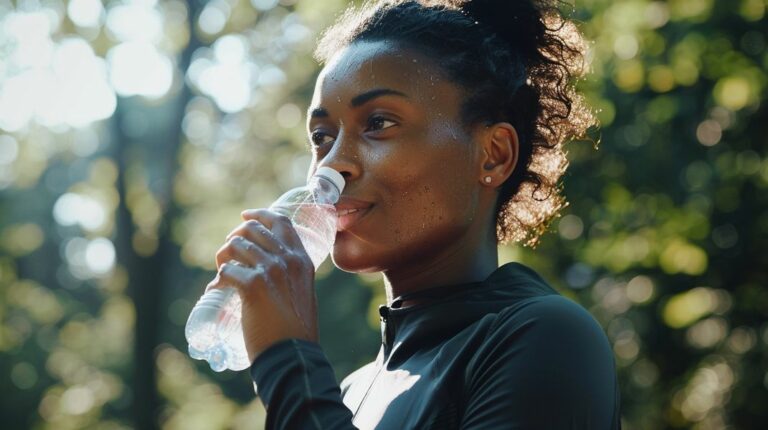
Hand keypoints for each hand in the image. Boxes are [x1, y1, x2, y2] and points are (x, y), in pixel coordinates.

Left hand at [207, 209, 317, 362]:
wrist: (292, 355)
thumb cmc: (296, 332)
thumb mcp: (302, 294)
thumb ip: (291, 277)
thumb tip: (267, 270)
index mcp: (302, 260)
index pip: (281, 221)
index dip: (260, 215)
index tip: (246, 216)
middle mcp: (288, 259)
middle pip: (253, 229)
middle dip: (235, 238)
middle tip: (228, 255)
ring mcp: (271, 270)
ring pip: (235, 245)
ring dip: (223, 257)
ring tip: (221, 273)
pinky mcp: (253, 286)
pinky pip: (226, 270)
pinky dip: (217, 280)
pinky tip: (216, 290)